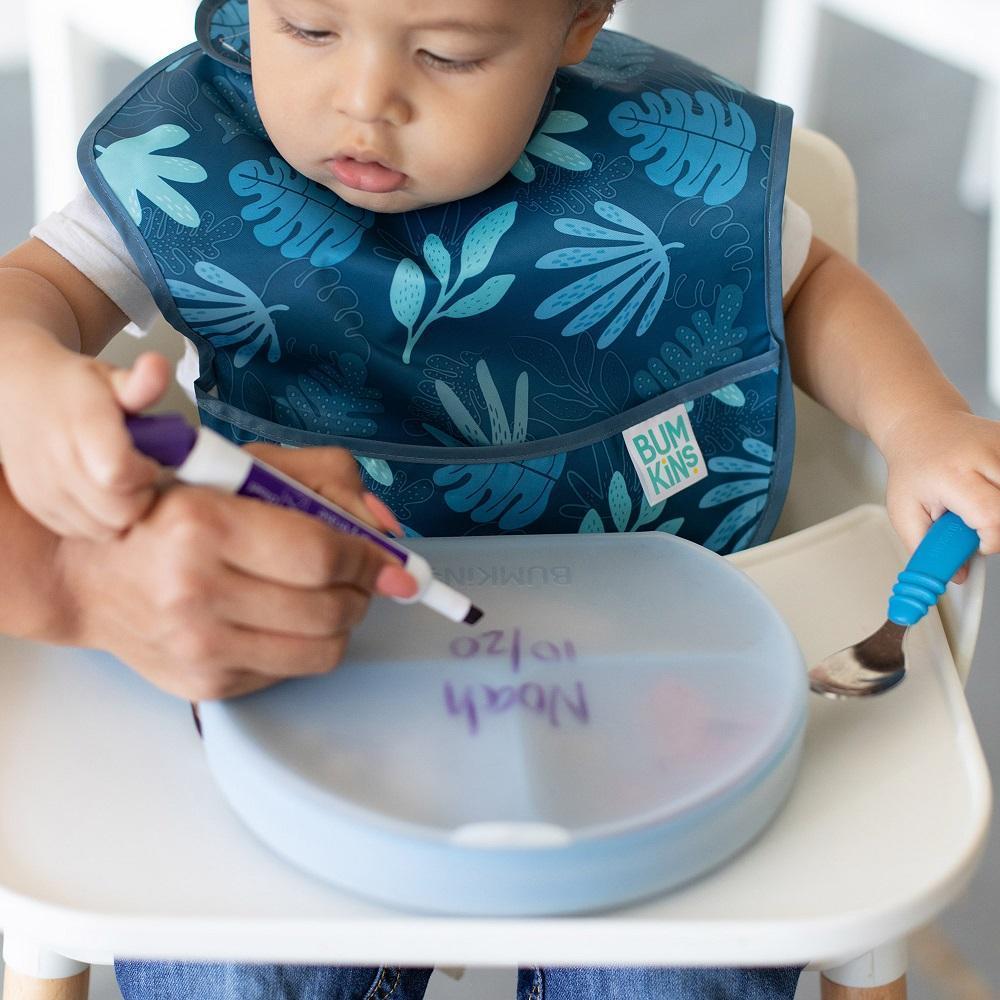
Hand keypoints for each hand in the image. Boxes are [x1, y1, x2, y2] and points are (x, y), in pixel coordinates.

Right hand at [0, 342, 171, 539]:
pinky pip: (82, 531)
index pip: (120, 474)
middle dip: (142, 497)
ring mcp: (45, 488)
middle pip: (119, 511)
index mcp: (82, 426)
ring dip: (123, 512)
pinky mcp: (38, 505)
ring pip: (105, 529)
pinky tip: (102, 494)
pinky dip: (100, 520)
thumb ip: (141, 381)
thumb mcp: (112, 376)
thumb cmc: (74, 387)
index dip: (145, 473)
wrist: (19, 390)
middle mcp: (58, 461)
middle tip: (141, 475)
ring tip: (123, 484)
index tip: (149, 460)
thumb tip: (157, 366)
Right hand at [52, 444, 415, 700]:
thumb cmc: (175, 509)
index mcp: (204, 524)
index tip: (387, 560)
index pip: (322, 556)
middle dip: (362, 591)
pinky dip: (302, 644)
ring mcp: (199, 646)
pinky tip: (280, 617)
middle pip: (330, 610)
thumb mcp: (245, 468)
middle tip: (359, 576)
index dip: (369, 559)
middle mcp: (195, 591)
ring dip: (341, 622)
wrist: (90, 571)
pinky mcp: (204, 685)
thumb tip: (386, 530)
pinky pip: (290, 671)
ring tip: (326, 596)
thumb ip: (326, 481)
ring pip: (322, 651)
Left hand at [881, 407, 999, 582]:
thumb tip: (958, 575)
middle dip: (998, 526)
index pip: (991, 516)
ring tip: (980, 503)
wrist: (921, 426)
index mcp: (952, 474)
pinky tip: (991, 490)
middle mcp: (984, 456)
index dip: (992, 540)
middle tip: (976, 523)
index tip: (980, 545)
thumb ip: (925, 547)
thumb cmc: (913, 467)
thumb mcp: (903, 510)